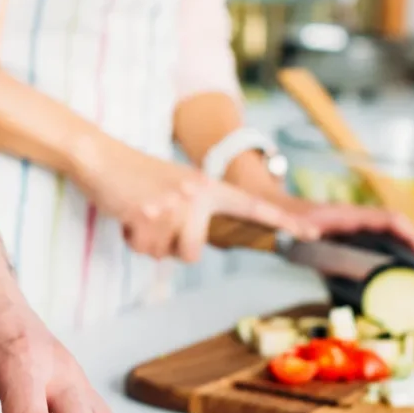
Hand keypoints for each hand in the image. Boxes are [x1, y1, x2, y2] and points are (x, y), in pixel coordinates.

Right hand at [72, 141, 317, 262]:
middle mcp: (197, 195)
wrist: (101, 157)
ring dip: (150, 243)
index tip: (312, 232)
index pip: (251, 207)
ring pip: (169, 255)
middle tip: (154, 219)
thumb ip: (193, 212)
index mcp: (208, 187)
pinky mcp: (148, 216)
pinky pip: (145, 250)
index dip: (282, 222)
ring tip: (140, 215)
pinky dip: (132, 240)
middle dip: (171, 246)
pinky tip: (127, 215)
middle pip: (194, 253)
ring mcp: (173, 206)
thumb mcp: (175, 187)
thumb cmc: (136, 177)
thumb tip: (191, 249)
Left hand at [287, 199, 413, 267]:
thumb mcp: (284, 223)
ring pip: (385, 237)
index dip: (411, 236)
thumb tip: (309, 235)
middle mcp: (352, 219)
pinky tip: (390, 276)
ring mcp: (349, 228)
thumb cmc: (275, 215)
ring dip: (404, 252)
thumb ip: (293, 227)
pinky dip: (386, 258)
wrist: (265, 209)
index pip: (389, 220)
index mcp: (346, 215)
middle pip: (394, 228)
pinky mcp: (342, 237)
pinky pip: (371, 245)